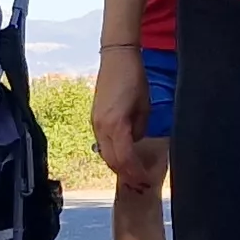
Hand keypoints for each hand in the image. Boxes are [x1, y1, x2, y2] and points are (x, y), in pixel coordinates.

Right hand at [90, 49, 149, 178]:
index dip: (135, 171)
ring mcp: (95, 123)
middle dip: (126, 173)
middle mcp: (101, 127)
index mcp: (115, 124)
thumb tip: (134, 140)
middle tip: (139, 181)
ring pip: (104, 153)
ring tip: (132, 171)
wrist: (117, 58)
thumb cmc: (134, 78)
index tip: (145, 178)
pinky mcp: (95, 118)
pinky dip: (112, 152)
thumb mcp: (144, 107)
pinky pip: (102, 143)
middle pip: (112, 160)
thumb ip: (139, 129)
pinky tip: (122, 154)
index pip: (125, 158)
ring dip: (118, 164)